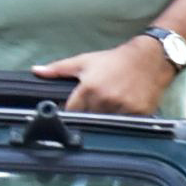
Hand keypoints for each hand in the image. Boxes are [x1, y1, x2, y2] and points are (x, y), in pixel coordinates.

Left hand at [37, 34, 175, 114]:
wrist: (148, 58)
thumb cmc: (114, 61)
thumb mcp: (84, 61)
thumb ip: (58, 69)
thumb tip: (36, 71)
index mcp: (89, 88)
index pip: (72, 112)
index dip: (70, 113)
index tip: (72, 112)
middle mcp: (105, 100)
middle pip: (89, 119)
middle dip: (88, 116)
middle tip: (94, 108)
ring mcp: (123, 108)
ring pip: (107, 124)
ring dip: (106, 120)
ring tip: (108, 110)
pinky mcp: (138, 114)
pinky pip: (125, 126)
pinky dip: (122, 122)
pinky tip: (123, 112)